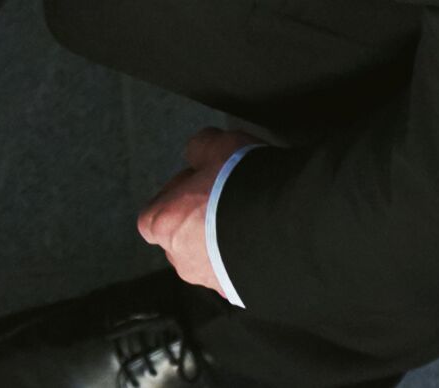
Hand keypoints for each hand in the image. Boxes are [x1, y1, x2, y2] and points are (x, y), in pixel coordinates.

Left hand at [135, 127, 248, 295]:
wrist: (284, 230)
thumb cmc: (239, 186)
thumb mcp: (213, 144)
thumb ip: (197, 149)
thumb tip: (196, 154)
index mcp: (164, 225)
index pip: (154, 216)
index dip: (175, 196)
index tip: (197, 183)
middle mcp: (183, 259)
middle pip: (181, 239)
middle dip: (200, 221)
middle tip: (223, 200)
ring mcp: (212, 281)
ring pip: (209, 259)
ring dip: (222, 243)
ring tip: (247, 219)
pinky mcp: (240, 293)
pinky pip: (236, 275)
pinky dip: (244, 260)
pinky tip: (261, 240)